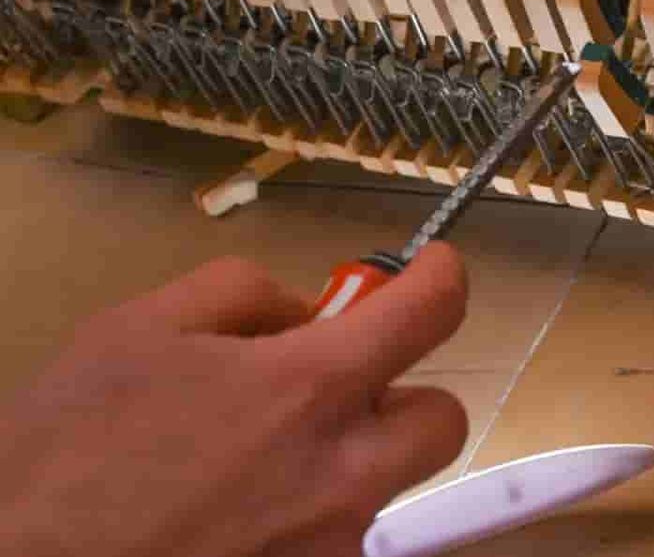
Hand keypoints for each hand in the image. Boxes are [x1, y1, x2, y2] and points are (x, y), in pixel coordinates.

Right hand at [0, 244, 469, 556]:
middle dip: (401, 394)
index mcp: (309, 388)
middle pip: (441, 419)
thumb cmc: (63, 450)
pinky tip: (230, 519)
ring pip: (384, 489)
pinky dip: (300, 522)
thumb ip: (242, 295)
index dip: (442, 278)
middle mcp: (341, 474)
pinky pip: (333, 542)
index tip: (432, 271)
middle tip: (335, 390)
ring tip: (253, 466)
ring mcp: (326, 546)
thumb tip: (303, 308)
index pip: (433, 312)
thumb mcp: (139, 328)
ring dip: (345, 463)